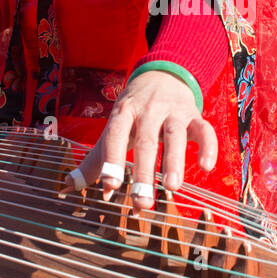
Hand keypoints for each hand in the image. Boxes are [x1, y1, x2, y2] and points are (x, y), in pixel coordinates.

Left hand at [63, 70, 217, 212]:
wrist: (162, 75)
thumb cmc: (133, 110)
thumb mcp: (113, 127)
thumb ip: (95, 160)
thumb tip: (69, 186)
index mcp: (123, 113)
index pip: (115, 136)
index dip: (112, 160)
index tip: (110, 187)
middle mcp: (148, 110)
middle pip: (145, 141)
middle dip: (144, 173)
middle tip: (142, 202)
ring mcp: (173, 112)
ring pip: (175, 136)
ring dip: (174, 161)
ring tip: (172, 187)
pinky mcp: (194, 115)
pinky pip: (204, 130)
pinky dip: (208, 146)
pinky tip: (206, 167)